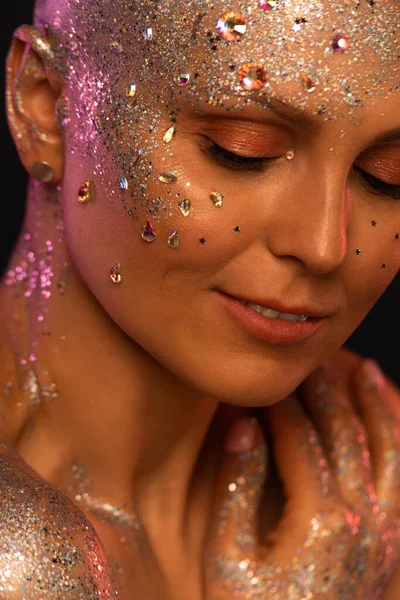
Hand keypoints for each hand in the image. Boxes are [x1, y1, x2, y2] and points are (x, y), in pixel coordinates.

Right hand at [204, 358, 399, 598]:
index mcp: (317, 518)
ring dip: (375, 407)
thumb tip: (241, 429)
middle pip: (342, 435)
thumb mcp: (228, 558)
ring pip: (387, 451)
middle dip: (323, 392)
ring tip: (366, 371)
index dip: (279, 405)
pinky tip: (395, 426)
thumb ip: (236, 489)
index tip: (265, 380)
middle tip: (308, 360)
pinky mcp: (391, 545)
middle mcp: (360, 518)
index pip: (298, 439)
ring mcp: (383, 532)